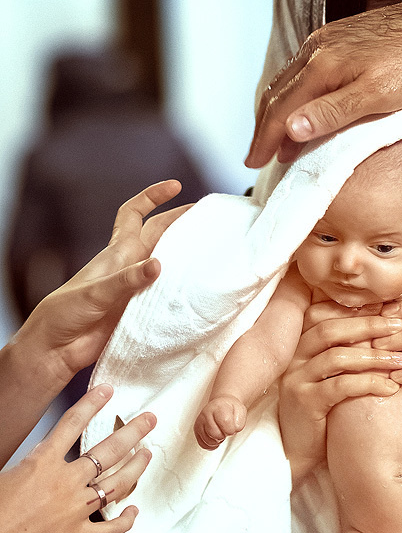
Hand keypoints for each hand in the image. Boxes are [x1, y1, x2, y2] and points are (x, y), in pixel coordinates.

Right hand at [0, 384, 155, 532]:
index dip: (92, 404)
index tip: (108, 391)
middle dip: (133, 432)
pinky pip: (112, 528)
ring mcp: (75, 510)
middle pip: (108, 451)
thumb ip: (34, 462)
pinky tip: (134, 510)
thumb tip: (44, 455)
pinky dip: (126, 519)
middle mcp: (65, 483)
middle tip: (150, 420)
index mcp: (42, 462)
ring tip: (147, 455)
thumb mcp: (10, 473)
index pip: (72, 423)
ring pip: (117, 484)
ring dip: (136, 468)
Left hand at [23, 179, 190, 383]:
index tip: (175, 186)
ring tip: (212, 251)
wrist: (59, 347)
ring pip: (167, 264)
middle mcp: (129, 266)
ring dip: (185, 256)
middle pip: (159, 235)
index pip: (135, 214)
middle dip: (180, 221)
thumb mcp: (95, 292)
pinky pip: (166, 295)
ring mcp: (136, 288)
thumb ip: (127, 280)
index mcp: (117, 253)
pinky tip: (197, 292)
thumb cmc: (67, 313)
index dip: (153, 196)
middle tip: (208, 218)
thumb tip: (158, 265)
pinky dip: (181, 290)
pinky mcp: (140, 310)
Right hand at [194, 395, 247, 449]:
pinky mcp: (196, 430)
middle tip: (226, 429)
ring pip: (209, 441)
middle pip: (215, 434)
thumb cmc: (229, 409)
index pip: (225, 422)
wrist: (220, 405)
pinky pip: (203, 444)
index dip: (231, 428)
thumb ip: (239, 421)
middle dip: (224, 435)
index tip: (232, 426)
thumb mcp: (240, 410)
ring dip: (217, 440)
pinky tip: (215, 438)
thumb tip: (234, 429)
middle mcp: (206, 413)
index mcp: (219, 407)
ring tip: (220, 431)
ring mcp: (200, 422)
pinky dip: (211, 445)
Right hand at [246, 0, 401, 166]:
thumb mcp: (375, 97)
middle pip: (278, 94)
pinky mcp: (339, 40)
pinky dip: (294, 95)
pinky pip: (304, 71)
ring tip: (276, 140)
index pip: (281, 109)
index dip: (265, 138)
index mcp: (322, 66)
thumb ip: (332, 113)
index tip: (253, 161)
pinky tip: (301, 108)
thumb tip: (292, 129)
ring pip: (289, 81)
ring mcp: (326, 42)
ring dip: (278, 112)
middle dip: (265, 128)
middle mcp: (317, 50)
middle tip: (257, 155)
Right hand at [279, 302, 401, 481]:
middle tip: (401, 327)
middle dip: (370, 325)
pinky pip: (340, 386)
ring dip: (374, 356)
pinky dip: (369, 384)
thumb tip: (387, 329)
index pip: (326, 314)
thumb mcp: (334, 377)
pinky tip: (391, 388)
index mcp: (301, 345)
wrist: (298, 453)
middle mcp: (294, 357)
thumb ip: (348, 353)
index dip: (358, 310)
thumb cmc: (323, 412)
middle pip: (331, 328)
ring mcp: (296, 379)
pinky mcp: (303, 403)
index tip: (391, 310)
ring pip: (337, 356)